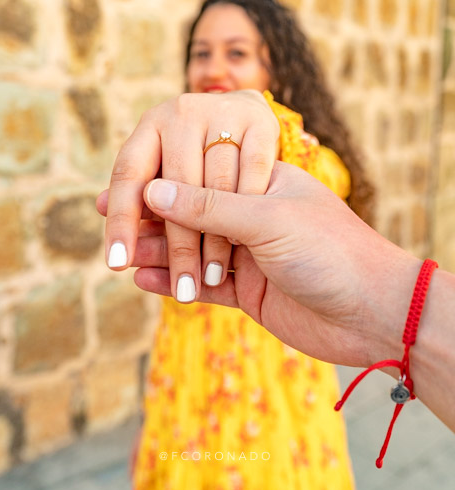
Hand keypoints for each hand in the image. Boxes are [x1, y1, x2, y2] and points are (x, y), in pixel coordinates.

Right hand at [133, 161, 419, 367]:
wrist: (376, 313)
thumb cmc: (330, 250)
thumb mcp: (266, 219)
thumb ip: (208, 206)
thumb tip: (152, 189)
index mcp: (263, 183)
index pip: (200, 176)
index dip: (160, 184)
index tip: (121, 189)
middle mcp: (254, 216)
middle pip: (192, 215)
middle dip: (153, 221)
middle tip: (112, 227)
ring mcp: (252, 255)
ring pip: (195, 251)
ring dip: (161, 254)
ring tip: (123, 258)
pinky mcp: (252, 292)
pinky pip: (205, 286)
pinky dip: (177, 283)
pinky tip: (147, 282)